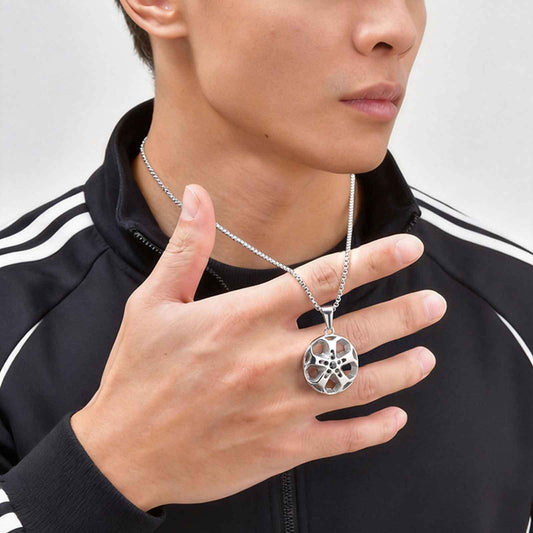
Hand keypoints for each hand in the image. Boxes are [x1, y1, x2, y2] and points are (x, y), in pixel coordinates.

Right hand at [71, 183, 445, 510]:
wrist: (123, 453)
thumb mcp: (152, 302)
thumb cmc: (136, 374)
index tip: (409, 247)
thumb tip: (198, 193)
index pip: (322, 280)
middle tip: (434, 304)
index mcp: (242, 319)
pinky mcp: (281, 449)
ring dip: (399, 370)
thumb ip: (187, 246)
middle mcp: (270, 361)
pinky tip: (396, 418)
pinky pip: (342, 440)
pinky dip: (374, 430)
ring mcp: (281, 408)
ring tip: (426, 357)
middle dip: (402, 315)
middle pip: (353, 332)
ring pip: (358, 385)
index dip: (372, 260)